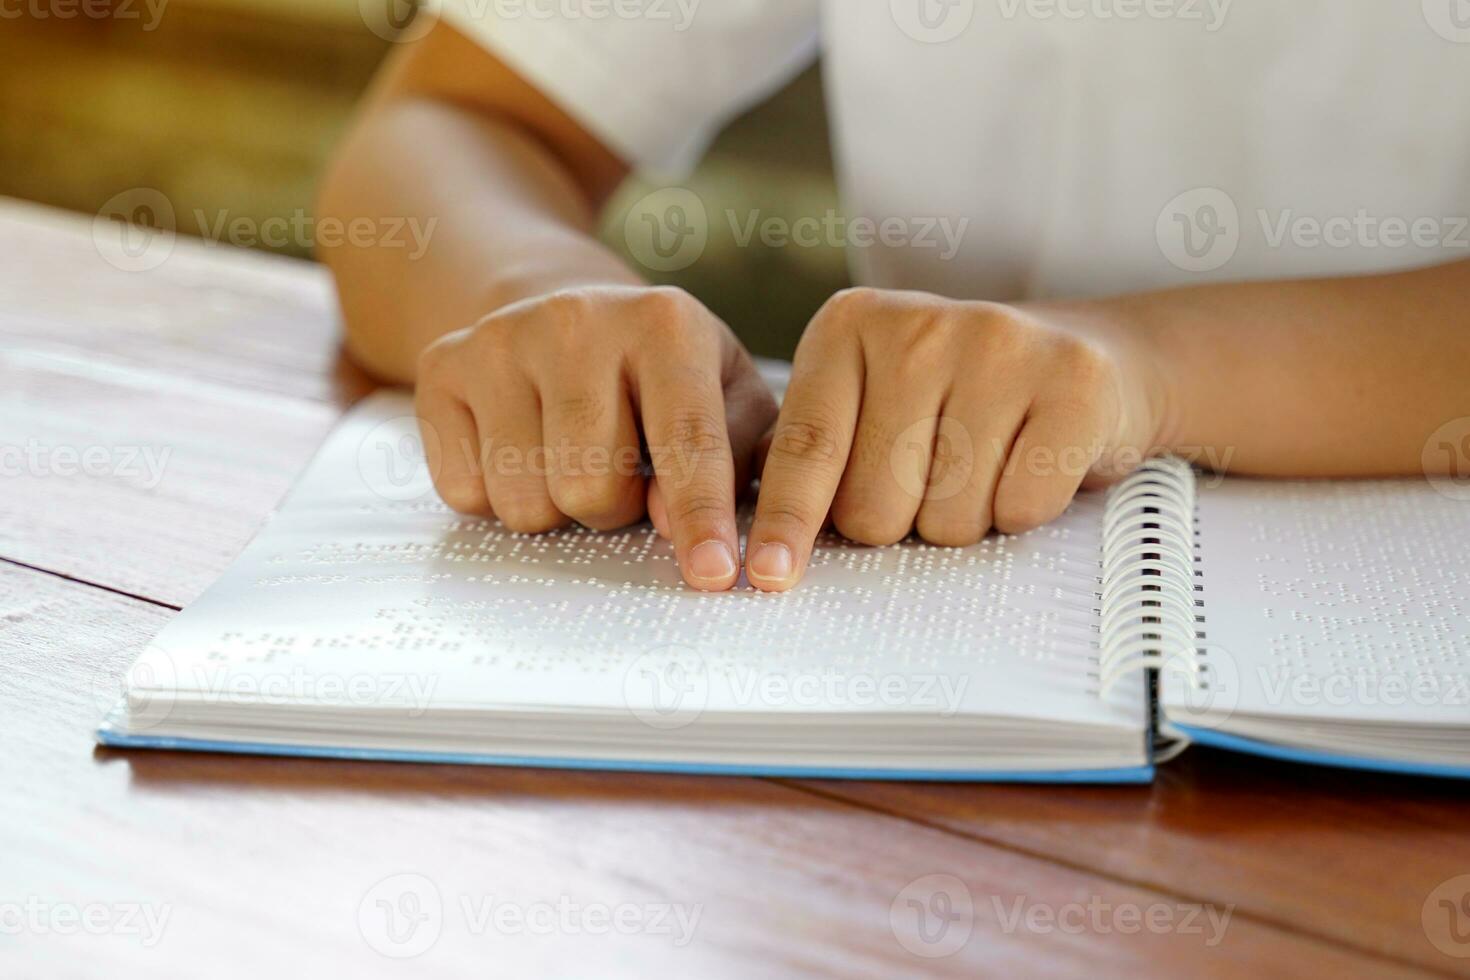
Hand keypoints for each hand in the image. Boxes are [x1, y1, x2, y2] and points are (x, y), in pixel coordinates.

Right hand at [415, 285, 776, 590]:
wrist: (566, 314)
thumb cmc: (666, 378)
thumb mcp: (730, 399)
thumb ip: (737, 460)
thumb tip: (674, 525)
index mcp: (665, 323)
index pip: (687, 440)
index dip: (700, 518)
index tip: (713, 576)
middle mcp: (577, 319)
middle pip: (590, 486)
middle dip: (613, 508)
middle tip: (621, 474)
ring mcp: (500, 338)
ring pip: (524, 500)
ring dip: (555, 508)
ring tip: (570, 458)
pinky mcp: (442, 365)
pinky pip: (464, 491)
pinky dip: (496, 496)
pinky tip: (521, 448)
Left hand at [744, 288, 1170, 591]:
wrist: (1085, 357)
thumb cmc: (955, 398)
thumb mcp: (867, 398)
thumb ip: (810, 449)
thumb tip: (750, 530)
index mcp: (849, 326)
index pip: (807, 448)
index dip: (786, 522)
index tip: (765, 576)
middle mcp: (918, 324)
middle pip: (874, 504)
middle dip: (898, 522)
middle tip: (930, 481)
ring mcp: (999, 344)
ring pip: (947, 519)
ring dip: (962, 519)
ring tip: (983, 467)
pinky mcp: (1073, 380)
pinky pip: (1021, 507)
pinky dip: (1022, 511)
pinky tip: (1030, 463)